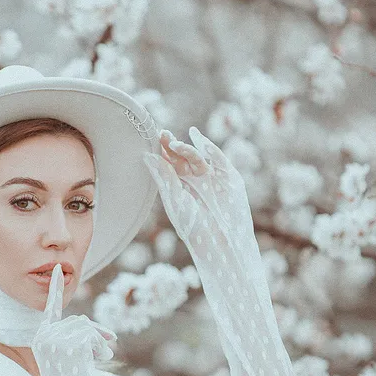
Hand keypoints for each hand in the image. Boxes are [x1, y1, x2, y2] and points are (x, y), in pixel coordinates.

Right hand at [32, 264, 115, 363]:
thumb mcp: (72, 357)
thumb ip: (77, 339)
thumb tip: (98, 330)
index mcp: (41, 338)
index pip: (50, 309)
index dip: (56, 289)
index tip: (57, 269)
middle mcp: (43, 337)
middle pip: (77, 320)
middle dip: (95, 333)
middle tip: (109, 347)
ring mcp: (53, 341)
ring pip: (85, 327)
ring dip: (98, 342)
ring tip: (101, 358)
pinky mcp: (67, 346)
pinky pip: (91, 335)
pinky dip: (99, 346)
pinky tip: (97, 360)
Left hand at [143, 127, 238, 241]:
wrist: (221, 241)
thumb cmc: (193, 226)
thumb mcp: (175, 200)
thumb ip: (164, 177)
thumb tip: (146, 156)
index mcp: (177, 186)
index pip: (166, 164)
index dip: (160, 151)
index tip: (151, 138)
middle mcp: (193, 180)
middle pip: (180, 157)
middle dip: (171, 145)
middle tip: (162, 134)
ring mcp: (211, 177)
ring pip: (197, 156)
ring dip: (186, 148)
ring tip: (174, 144)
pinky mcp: (228, 177)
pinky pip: (219, 158)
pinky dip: (210, 148)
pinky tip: (198, 139)